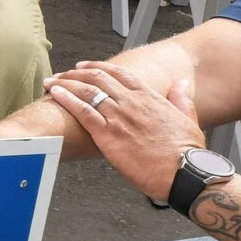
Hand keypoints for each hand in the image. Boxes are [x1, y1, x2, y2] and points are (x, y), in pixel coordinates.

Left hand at [47, 62, 204, 201]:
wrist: (184, 173)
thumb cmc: (187, 154)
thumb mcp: (188, 120)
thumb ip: (182, 99)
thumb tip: (180, 84)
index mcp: (150, 98)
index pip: (120, 74)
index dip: (99, 67)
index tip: (84, 67)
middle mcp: (131, 103)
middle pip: (97, 78)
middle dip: (75, 74)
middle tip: (63, 74)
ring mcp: (118, 117)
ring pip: (86, 91)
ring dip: (65, 83)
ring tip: (51, 82)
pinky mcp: (107, 134)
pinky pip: (82, 111)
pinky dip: (66, 99)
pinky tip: (55, 94)